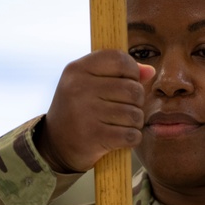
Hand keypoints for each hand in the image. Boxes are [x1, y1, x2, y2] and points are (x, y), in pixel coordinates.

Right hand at [38, 49, 154, 172]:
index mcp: (77, 69)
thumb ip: (119, 73)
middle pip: (133, 89)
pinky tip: (119, 137)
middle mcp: (79, 88)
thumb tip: (149, 71)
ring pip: (135, 114)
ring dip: (134, 122)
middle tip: (123, 108)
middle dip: (136, 101)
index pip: (119, 59)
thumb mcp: (89, 83)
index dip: (132, 71)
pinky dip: (131, 138)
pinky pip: (131, 135)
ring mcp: (85, 113)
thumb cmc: (79, 109)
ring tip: (120, 123)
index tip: (128, 81)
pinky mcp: (94, 137)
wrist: (55, 144)